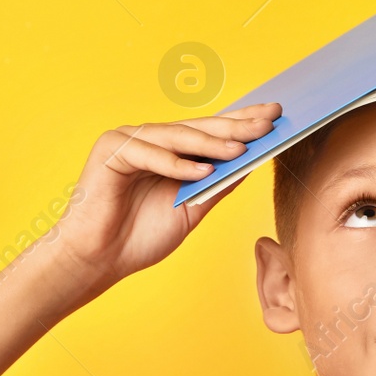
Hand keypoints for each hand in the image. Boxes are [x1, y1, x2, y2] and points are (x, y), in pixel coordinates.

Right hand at [50, 102, 281, 296]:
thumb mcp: (192, 209)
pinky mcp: (110, 150)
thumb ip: (217, 185)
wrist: (99, 260)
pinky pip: (147, 152)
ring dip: (209, 143)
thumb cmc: (140, 237)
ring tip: (241, 148)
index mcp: (169, 151)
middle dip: (234, 126)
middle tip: (268, 121)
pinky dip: (174, 163)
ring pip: (175, 136)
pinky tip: (202, 170)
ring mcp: (128, 140)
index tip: (276, 116)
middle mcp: (150, 139)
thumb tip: (252, 162)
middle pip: (197, 128)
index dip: (241, 123)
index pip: (209, 131)